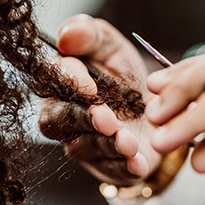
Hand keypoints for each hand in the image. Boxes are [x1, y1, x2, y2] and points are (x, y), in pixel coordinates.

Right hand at [39, 14, 161, 185]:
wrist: (154, 108)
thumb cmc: (124, 76)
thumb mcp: (111, 47)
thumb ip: (89, 34)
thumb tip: (66, 35)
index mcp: (60, 83)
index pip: (50, 80)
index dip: (66, 82)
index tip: (89, 85)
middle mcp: (64, 116)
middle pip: (59, 120)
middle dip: (84, 119)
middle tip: (106, 118)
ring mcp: (84, 144)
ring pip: (85, 147)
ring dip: (107, 145)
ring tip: (128, 142)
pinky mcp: (107, 165)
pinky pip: (110, 170)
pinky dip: (124, 168)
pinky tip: (138, 163)